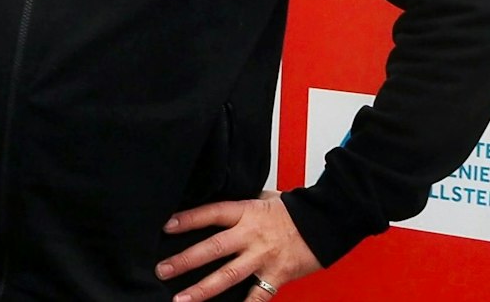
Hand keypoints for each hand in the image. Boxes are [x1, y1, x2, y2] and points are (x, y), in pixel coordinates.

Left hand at [156, 192, 322, 301]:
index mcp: (245, 213)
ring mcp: (263, 257)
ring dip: (203, 289)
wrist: (326, 221)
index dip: (187, 220)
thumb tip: (217, 211)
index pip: (210, 214)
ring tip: (182, 299)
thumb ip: (239, 207)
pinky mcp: (278, 275)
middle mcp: (251, 236)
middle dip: (185, 260)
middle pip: (213, 248)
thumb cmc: (293, 209)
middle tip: (163, 270)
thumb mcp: (262, 199)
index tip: (166, 226)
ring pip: (228, 275)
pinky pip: (259, 295)